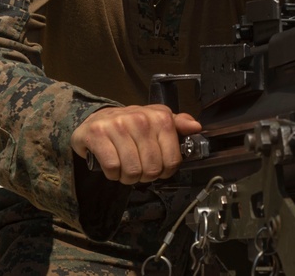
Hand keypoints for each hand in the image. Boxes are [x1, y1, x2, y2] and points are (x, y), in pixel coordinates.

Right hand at [71, 105, 201, 184]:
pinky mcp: (97, 134)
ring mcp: (118, 125)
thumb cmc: (132, 124)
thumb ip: (179, 125)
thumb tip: (196, 127)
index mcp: (160, 117)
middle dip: (146, 176)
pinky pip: (112, 167)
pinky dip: (113, 174)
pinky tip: (113, 167)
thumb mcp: (158, 120)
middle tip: (140, 171)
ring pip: (132, 170)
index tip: (159, 169)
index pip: (172, 160)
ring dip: (129, 177)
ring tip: (126, 170)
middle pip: (152, 168)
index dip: (166, 172)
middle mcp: (140, 118)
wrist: (97, 118)